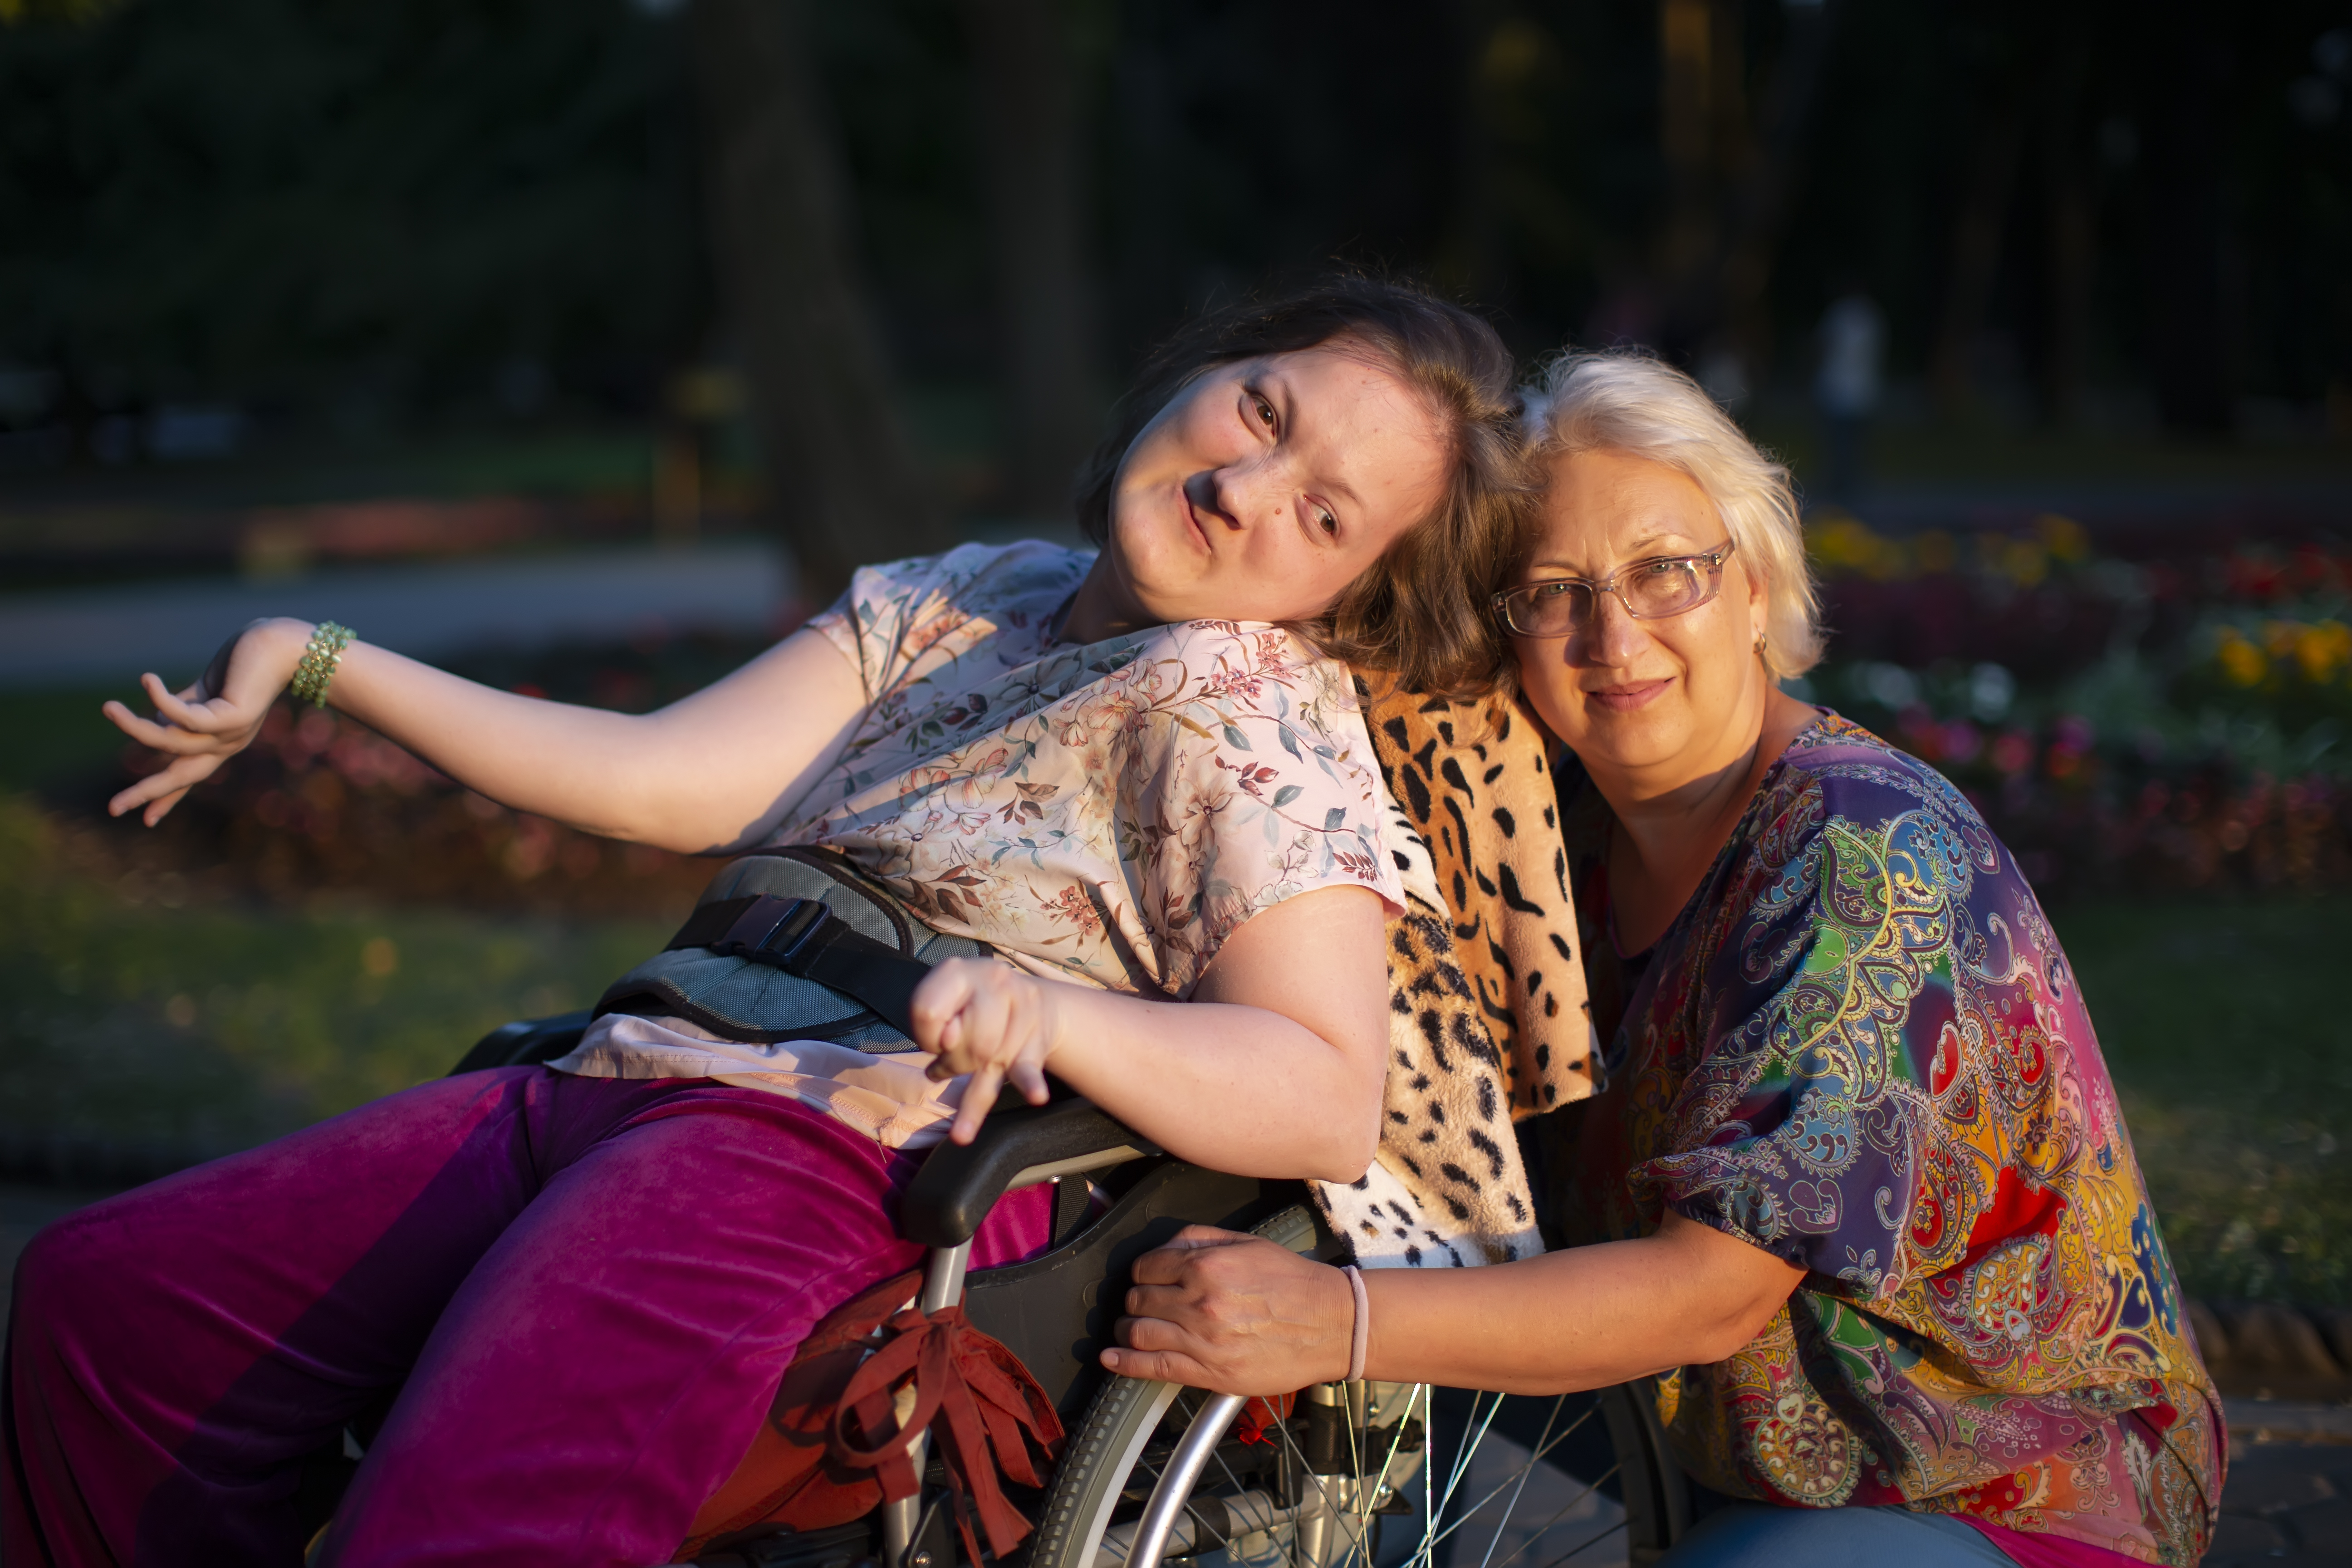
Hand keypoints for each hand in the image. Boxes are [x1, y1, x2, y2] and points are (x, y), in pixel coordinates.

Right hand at [101, 618, 310, 825]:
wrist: (283, 646)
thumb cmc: (243, 664)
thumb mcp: (205, 693)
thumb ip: (181, 708)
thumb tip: (154, 720)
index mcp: (221, 742)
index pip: (189, 775)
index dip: (167, 798)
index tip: (146, 821)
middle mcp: (227, 744)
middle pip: (181, 776)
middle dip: (147, 793)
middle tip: (112, 809)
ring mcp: (232, 734)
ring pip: (171, 741)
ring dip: (134, 726)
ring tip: (108, 707)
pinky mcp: (234, 718)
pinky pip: (185, 717)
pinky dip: (160, 699)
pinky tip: (146, 680)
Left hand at [909, 957, 1059, 1144]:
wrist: (1035, 1002)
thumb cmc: (974, 1006)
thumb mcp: (944, 1002)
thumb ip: (931, 1020)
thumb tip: (947, 1042)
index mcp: (958, 970)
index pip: (927, 1012)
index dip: (925, 1036)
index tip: (937, 1038)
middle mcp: (992, 981)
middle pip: (960, 1039)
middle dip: (952, 1059)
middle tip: (958, 1053)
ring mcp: (1020, 1008)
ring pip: (984, 1057)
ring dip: (972, 1072)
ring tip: (972, 1078)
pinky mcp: (1037, 1041)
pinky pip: (1029, 1067)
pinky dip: (1031, 1085)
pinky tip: (1036, 1096)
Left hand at [1103, 1226, 1355, 1393]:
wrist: (1331, 1324)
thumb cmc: (1293, 1282)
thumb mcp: (1247, 1243)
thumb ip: (1199, 1239)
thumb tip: (1163, 1247)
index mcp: (1207, 1266)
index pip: (1146, 1268)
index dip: (1141, 1274)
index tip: (1146, 1280)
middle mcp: (1200, 1301)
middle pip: (1139, 1300)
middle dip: (1133, 1302)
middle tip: (1139, 1306)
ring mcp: (1203, 1339)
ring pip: (1139, 1333)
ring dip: (1126, 1331)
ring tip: (1128, 1331)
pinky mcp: (1211, 1372)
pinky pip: (1154, 1367)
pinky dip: (1125, 1363)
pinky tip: (1111, 1359)